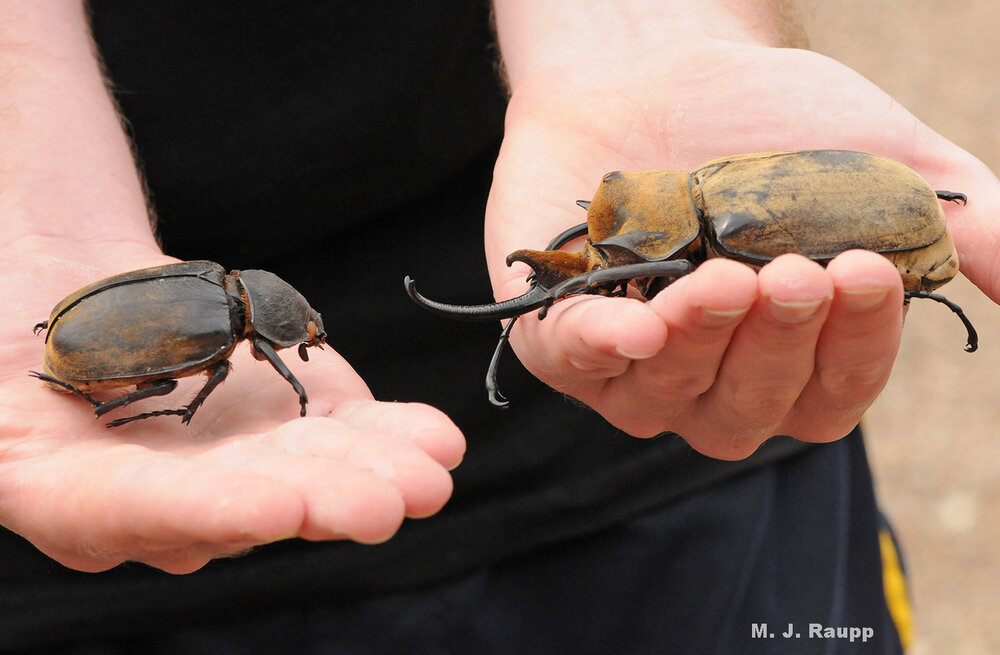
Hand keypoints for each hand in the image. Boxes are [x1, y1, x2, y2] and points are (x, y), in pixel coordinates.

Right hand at [0, 245, 464, 572]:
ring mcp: (238, 466)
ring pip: (310, 472)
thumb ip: (23, 419)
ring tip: (431, 472)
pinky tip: (439, 442)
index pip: (138, 508)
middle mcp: (166, 500)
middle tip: (381, 506)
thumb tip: (20, 391)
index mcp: (66, 488)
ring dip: (374, 473)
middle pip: (246, 504)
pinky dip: (392, 436)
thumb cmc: (19, 336)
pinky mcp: (292, 429)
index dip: (210, 510)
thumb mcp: (1, 375)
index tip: (276, 507)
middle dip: (317, 503)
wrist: (77, 303)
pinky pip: (347, 435)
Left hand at [486, 36, 999, 457]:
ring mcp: (628, 363)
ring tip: (722, 278)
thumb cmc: (769, 124)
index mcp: (786, 355)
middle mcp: (709, 376)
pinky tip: (635, 325)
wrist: (655, 65)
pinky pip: (575, 361)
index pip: (831, 392)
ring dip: (700, 346)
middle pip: (749, 410)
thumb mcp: (880, 164)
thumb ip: (960, 224)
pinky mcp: (556, 328)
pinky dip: (604, 349)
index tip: (868, 271)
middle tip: (790, 269)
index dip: (856, 348)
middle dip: (776, 345)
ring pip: (667, 397)